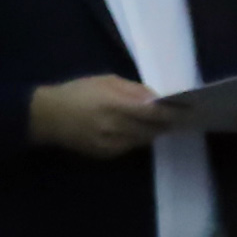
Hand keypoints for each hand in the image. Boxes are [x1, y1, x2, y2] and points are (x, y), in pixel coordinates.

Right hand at [28, 73, 171, 158]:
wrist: (46, 116)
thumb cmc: (77, 92)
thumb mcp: (105, 81)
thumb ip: (133, 90)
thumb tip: (157, 98)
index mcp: (114, 105)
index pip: (154, 113)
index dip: (174, 112)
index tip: (190, 109)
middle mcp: (115, 128)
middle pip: (153, 129)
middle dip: (169, 123)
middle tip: (184, 117)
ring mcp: (111, 144)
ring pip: (144, 140)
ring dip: (155, 131)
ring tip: (166, 123)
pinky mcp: (106, 154)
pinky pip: (131, 146)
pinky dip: (138, 138)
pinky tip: (140, 130)